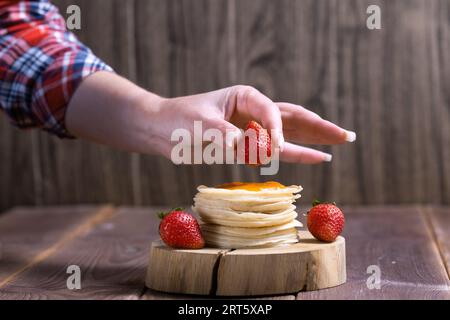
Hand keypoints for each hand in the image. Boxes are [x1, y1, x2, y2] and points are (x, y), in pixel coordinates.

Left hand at [66, 72, 354, 163]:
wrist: (158, 129)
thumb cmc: (176, 121)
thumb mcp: (202, 129)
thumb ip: (233, 141)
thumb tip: (264, 153)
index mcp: (244, 97)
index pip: (273, 114)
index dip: (278, 133)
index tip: (274, 151)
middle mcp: (252, 109)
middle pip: (294, 117)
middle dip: (321, 128)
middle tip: (347, 136)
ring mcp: (251, 126)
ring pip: (290, 131)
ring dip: (314, 138)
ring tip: (340, 140)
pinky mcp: (246, 142)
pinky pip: (274, 148)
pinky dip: (294, 152)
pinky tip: (311, 155)